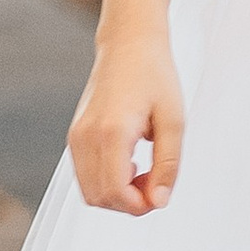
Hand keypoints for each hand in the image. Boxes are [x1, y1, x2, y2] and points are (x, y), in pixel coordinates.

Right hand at [70, 31, 184, 215]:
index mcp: (112, 131)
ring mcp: (76, 136)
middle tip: (154, 184)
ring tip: (143, 173)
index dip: (138, 206)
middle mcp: (87, 136)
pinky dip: (106, 182)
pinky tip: (128, 164)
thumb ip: (167, 165)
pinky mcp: (75, 135)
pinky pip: (84, 176)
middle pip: (99, 198)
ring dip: (117, 195)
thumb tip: (159, 201)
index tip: (158, 196)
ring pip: (89, 191)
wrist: (129, 45)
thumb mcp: (174, 121)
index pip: (115, 191)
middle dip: (128, 203)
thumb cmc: (153, 75)